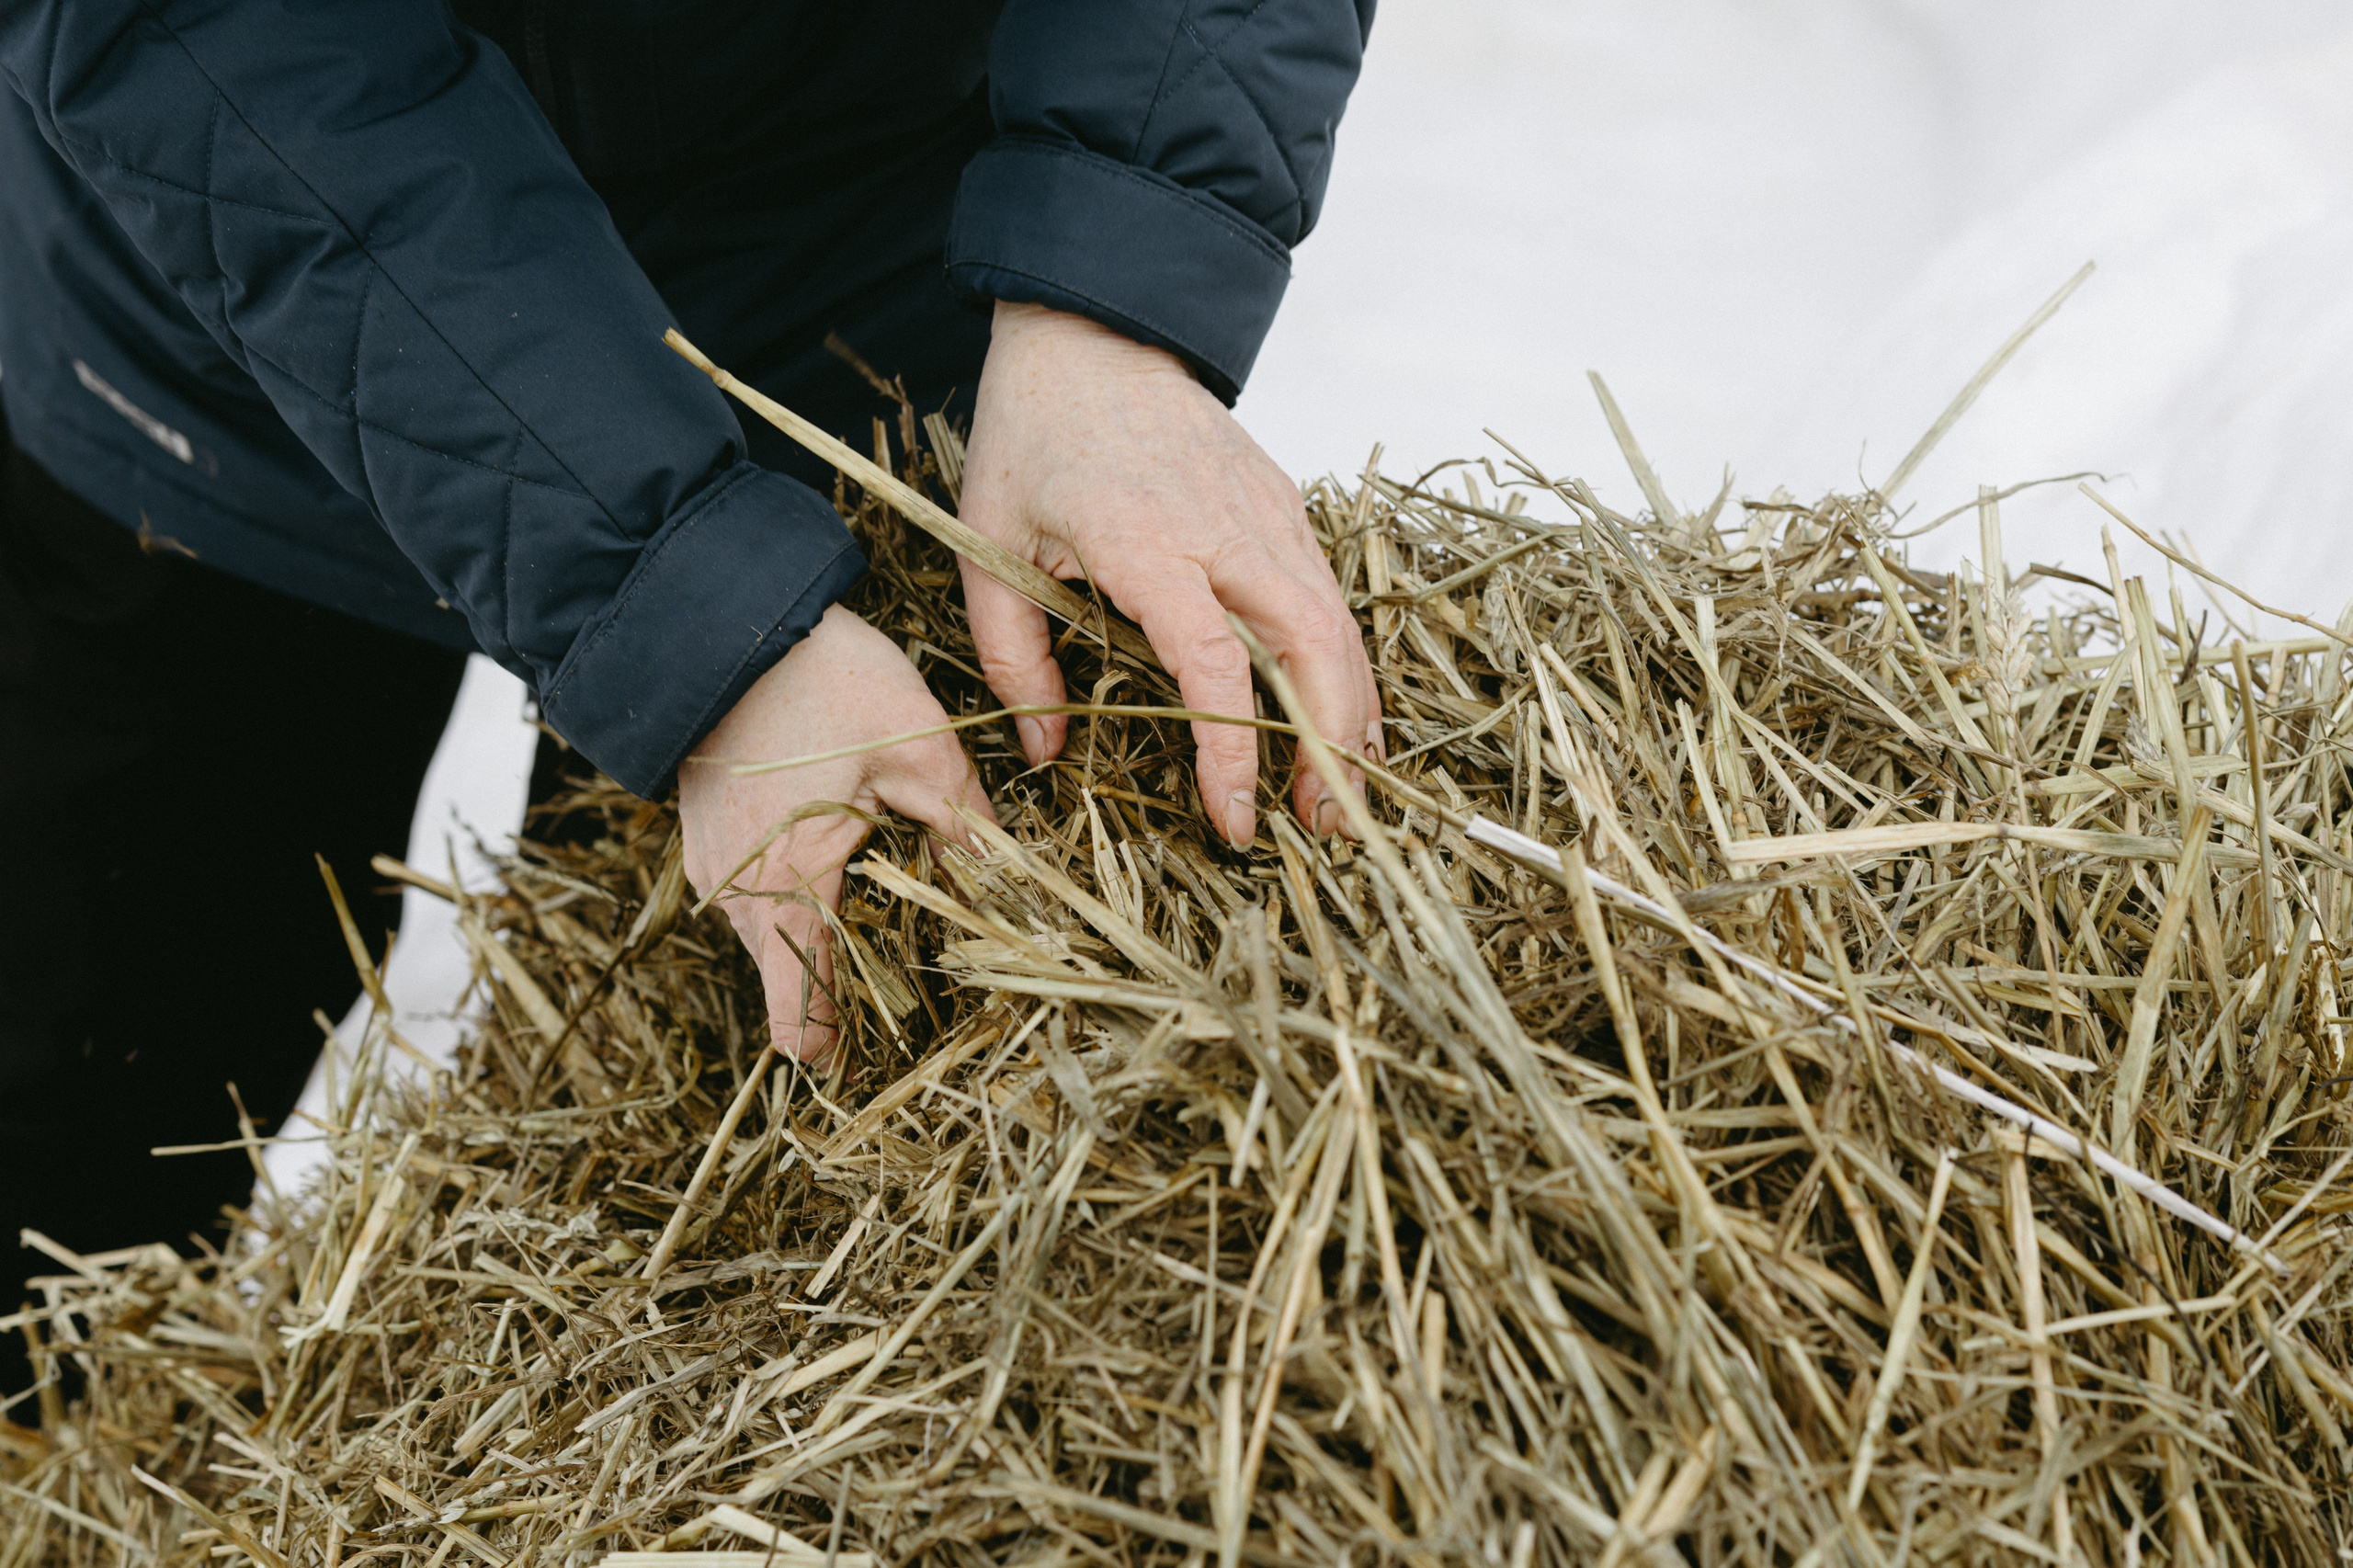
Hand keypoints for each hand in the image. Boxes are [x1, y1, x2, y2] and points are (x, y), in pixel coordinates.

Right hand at [679, 605, 991, 1059]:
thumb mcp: (922, 750)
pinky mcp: (705, 842)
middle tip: (917, 970)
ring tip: (885, 903)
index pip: (798, 1022)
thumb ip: (968, 831)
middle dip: (847, 989)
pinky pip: (753, 899)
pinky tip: (842, 856)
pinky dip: (795, 898)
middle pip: (792, 985)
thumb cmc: (826, 682)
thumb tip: (1012, 893)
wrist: (722, 620)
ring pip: (773, 941)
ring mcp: (713, 871)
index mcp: (792, 891)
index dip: (841, 1045)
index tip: (884, 1049)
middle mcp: (739, 898)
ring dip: (822, 939)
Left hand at [958, 301, 1380, 846]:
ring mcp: (1267, 513)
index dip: (1235, 750)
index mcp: (1145, 542)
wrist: (1092, 334)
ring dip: (1351, 716)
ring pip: (1338, 627)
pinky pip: (1328, 599)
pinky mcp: (1284, 505)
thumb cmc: (1032, 440)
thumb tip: (1046, 751)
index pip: (1216, 664)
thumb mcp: (988, 546)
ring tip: (1339, 795)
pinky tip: (1335, 722)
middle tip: (1321, 829)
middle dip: (1330, 747)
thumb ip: (1014, 654)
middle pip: (1313, 648)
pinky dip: (1343, 667)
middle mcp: (1225, 528)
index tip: (1233, 817)